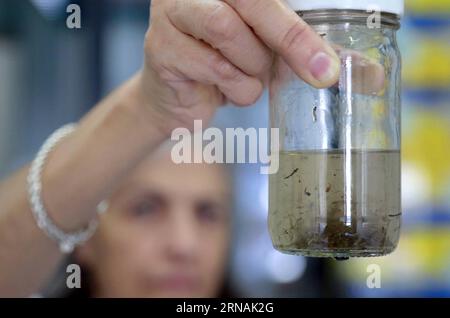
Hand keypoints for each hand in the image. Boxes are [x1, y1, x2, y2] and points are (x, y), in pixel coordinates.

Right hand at [141, 0, 340, 133]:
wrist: (180, 98)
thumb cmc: (230, 66)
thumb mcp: (273, 51)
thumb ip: (315, 54)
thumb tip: (371, 76)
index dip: (297, 21)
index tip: (328, 52)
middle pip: (254, 1)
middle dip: (294, 40)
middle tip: (324, 73)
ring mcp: (172, 12)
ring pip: (229, 33)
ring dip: (252, 68)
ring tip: (250, 80)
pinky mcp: (160, 47)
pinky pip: (212, 67)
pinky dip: (234, 88)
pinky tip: (228, 91)